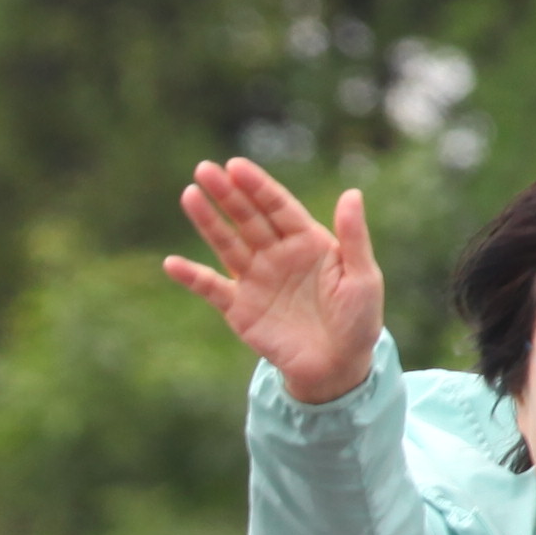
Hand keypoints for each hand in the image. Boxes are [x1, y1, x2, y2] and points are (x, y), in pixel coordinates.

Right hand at [163, 157, 385, 404]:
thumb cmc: (358, 321)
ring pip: (227, 244)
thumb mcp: (363, 277)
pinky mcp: (240, 309)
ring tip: (189, 195)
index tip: (236, 166)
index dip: (257, 186)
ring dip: (207, 221)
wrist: (338, 368)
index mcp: (307, 241)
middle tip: (205, 170)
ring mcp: (256, 280)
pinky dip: (191, 277)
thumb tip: (352, 193)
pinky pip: (211, 288)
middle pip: (248, 217)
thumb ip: (353, 237)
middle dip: (227, 194)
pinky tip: (172, 263)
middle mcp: (277, 254)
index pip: (278, 206)